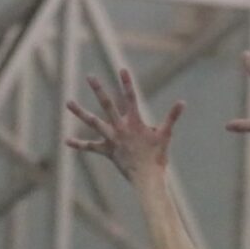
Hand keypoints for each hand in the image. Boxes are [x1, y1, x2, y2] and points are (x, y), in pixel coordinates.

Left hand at [65, 69, 184, 183]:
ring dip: (80, 112)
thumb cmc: (157, 158)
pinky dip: (80, 144)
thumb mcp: (165, 135)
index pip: (131, 98)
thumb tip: (182, 102)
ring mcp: (112, 139)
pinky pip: (91, 147)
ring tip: (68, 102)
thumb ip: (172, 117)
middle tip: (90, 76)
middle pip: (107, 105)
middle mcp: (121, 128)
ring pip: (94, 122)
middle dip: (99, 90)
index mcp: (135, 122)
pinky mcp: (107, 151)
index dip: (127, 83)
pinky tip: (67, 140)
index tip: (122, 69)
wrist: (147, 178)